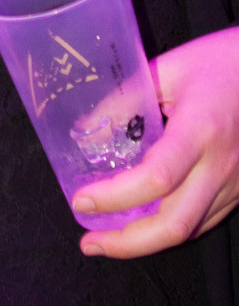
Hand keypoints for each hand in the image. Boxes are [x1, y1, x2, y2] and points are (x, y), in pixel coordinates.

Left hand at [72, 27, 238, 258]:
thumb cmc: (220, 62)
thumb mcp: (168, 69)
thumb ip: (126, 99)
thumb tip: (86, 130)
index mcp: (201, 129)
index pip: (157, 178)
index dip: (115, 197)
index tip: (82, 200)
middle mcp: (221, 164)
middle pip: (175, 225)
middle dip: (127, 243)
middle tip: (89, 242)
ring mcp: (235, 183)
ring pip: (189, 230)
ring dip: (145, 242)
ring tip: (106, 239)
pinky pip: (203, 221)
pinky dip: (168, 229)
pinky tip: (143, 224)